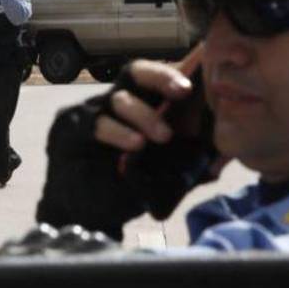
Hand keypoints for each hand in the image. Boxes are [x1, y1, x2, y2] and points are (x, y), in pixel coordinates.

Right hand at [34, 47, 214, 238]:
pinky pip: (95, 123)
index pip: (154, 80)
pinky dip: (118, 132)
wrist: (81, 214)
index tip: (195, 84)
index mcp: (137, 108)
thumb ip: (185, 170)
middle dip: (160, 78)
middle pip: (134, 74)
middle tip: (184, 91)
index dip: (174, 76)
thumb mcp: (159, 179)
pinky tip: (134, 144)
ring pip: (117, 99)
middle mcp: (112, 103)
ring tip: (163, 136)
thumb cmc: (121, 190)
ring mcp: (89, 113)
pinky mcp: (69, 128)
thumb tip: (218, 165)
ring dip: (143, 115)